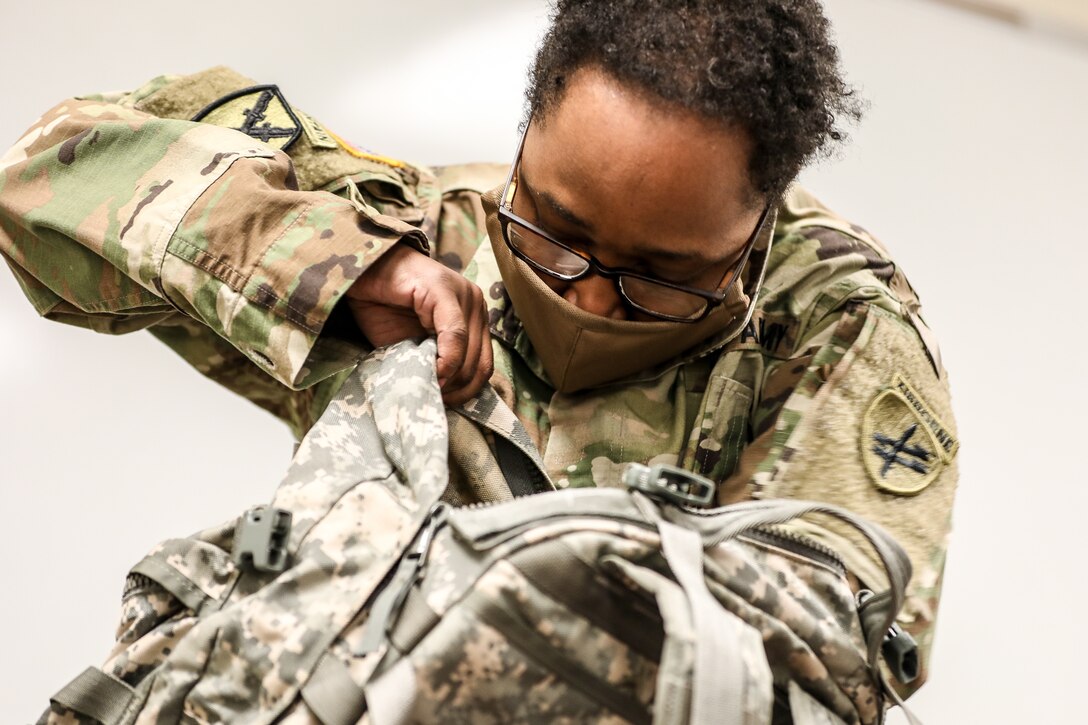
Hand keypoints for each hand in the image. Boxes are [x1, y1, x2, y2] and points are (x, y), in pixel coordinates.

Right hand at [344, 244, 492, 404]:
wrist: (358, 275)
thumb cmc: (383, 309)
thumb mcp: (413, 345)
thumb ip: (433, 363)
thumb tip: (446, 394)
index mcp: (473, 319)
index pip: (484, 364)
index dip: (466, 391)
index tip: (443, 403)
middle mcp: (475, 305)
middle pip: (480, 363)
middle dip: (458, 389)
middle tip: (433, 398)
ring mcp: (464, 295)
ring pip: (470, 353)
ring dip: (451, 378)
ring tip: (430, 386)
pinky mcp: (445, 290)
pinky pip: (455, 335)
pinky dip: (446, 359)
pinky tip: (431, 369)